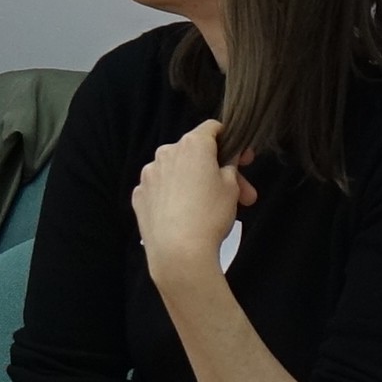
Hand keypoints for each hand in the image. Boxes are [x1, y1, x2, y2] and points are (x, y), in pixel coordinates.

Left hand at [134, 118, 254, 275]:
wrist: (178, 253)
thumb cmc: (210, 214)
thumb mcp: (232, 187)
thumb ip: (230, 166)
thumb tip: (227, 161)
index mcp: (192, 145)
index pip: (212, 128)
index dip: (230, 141)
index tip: (243, 160)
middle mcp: (165, 153)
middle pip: (194, 153)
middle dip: (217, 170)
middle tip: (240, 195)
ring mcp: (148, 175)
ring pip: (175, 171)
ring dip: (193, 182)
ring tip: (209, 208)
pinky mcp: (138, 196)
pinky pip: (160, 189)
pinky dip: (173, 197)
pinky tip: (183, 216)